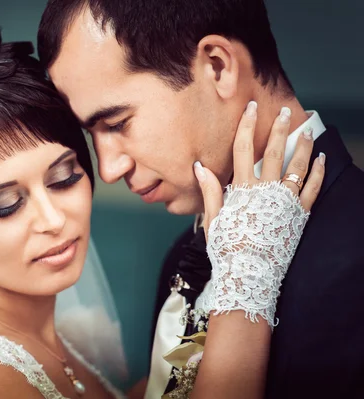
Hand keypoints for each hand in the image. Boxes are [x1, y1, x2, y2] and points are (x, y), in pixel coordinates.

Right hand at [195, 101, 324, 239]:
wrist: (249, 273)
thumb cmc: (227, 247)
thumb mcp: (212, 219)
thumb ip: (210, 190)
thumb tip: (200, 167)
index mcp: (242, 189)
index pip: (243, 150)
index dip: (246, 127)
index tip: (250, 109)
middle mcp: (266, 191)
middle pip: (273, 152)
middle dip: (278, 129)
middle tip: (283, 112)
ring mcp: (285, 202)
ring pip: (297, 167)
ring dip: (303, 147)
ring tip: (307, 131)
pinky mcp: (299, 214)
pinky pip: (312, 188)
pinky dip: (318, 172)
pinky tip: (321, 159)